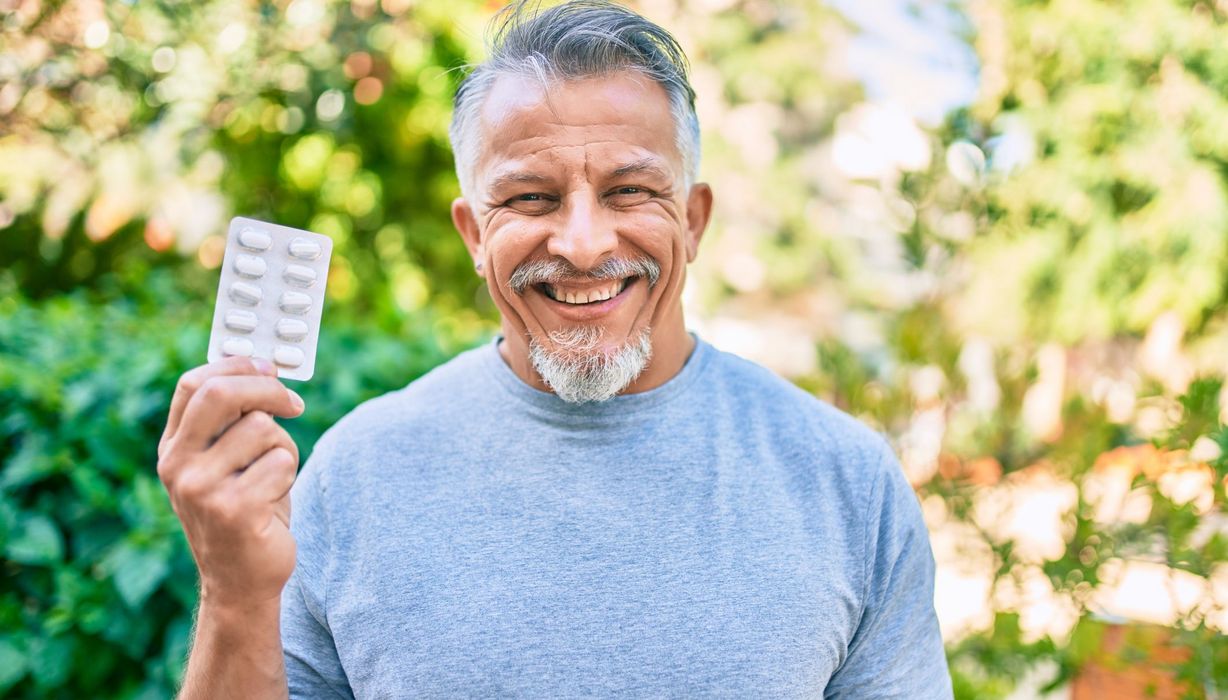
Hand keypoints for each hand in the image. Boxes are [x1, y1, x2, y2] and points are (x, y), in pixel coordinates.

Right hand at [157, 356, 305, 611]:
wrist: (241, 581)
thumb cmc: (245, 510)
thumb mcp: (227, 462)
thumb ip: (234, 421)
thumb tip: (265, 367)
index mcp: (173, 448)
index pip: (193, 384)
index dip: (235, 366)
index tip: (268, 366)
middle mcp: (178, 466)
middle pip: (222, 394)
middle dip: (268, 389)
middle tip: (295, 403)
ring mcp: (201, 488)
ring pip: (263, 428)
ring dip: (283, 448)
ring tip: (272, 479)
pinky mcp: (233, 508)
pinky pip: (281, 461)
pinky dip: (289, 475)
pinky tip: (274, 502)